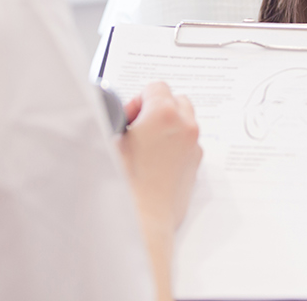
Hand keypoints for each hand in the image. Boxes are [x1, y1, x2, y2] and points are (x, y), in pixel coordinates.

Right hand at [118, 82, 201, 230]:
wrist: (142, 220)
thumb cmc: (125, 183)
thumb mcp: (110, 141)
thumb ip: (115, 118)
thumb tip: (118, 114)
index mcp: (164, 114)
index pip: (156, 86)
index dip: (138, 100)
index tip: (130, 118)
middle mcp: (185, 126)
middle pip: (175, 99)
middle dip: (157, 108)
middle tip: (138, 128)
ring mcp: (193, 145)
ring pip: (186, 119)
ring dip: (169, 124)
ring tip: (147, 145)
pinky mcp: (196, 164)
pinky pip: (188, 141)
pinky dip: (176, 143)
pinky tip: (156, 160)